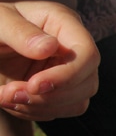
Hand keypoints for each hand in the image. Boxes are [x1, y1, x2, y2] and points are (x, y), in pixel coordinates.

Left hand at [0, 0, 99, 120]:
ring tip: (5, 96)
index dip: (67, 75)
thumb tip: (50, 48)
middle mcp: (72, 48)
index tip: (34, 85)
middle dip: (49, 97)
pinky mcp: (58, 90)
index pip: (87, 54)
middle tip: (10, 93)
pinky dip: (33, 112)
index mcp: (63, 23)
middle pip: (87, 83)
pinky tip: (11, 99)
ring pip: (77, 102)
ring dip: (40, 107)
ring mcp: (68, 71)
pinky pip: (59, 111)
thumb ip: (19, 31)